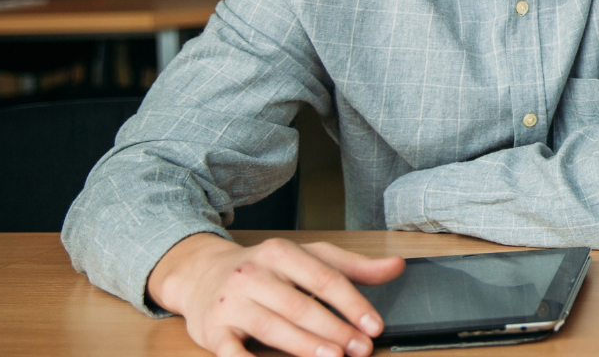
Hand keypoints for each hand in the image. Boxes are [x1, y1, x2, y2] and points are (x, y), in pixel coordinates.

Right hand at [147, 232, 404, 356]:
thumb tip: (397, 266)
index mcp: (281, 253)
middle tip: (360, 349)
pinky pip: (232, 352)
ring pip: (272, 327)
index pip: (323, 278)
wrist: (201, 274)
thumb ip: (352, 266)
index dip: (352, 303)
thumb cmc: (265, 268)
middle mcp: (253, 274)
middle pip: (300, 305)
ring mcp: (231, 303)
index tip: (374, 325)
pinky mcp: (212, 331)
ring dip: (304, 346)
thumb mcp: (308, 257)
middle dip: (334, 331)